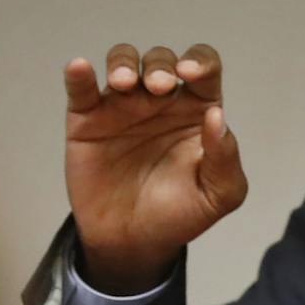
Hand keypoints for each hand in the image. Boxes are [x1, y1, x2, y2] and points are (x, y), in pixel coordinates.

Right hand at [63, 42, 245, 293]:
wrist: (133, 243)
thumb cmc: (179, 214)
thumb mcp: (219, 194)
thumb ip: (225, 158)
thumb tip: (217, 116)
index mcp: (196, 110)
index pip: (204, 69)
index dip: (200, 61)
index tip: (191, 74)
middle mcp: (160, 101)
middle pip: (160, 61)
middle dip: (160, 65)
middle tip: (158, 87)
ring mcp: (122, 106)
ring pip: (122, 61)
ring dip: (123, 62)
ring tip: (123, 83)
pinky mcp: (88, 119)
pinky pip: (81, 88)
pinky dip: (78, 74)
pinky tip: (80, 68)